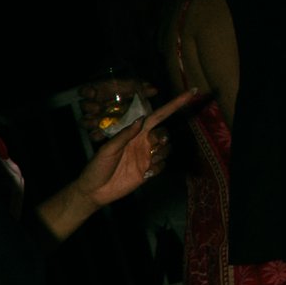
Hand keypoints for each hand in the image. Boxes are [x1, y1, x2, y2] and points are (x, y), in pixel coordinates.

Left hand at [44, 87, 191, 237]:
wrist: (95, 191)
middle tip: (151, 147)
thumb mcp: (107, 149)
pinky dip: (156, 169)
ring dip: (160, 154)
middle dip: (163, 138)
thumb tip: (141, 119)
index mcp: (135, 133)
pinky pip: (162, 165)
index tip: (191, 93)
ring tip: (145, 163)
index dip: (174, 104)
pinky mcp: (148, 171)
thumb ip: (125, 135)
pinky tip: (143, 174)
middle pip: (165, 133)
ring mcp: (146, 157)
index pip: (158, 116)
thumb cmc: (97, 167)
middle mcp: (143, 142)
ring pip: (167, 149)